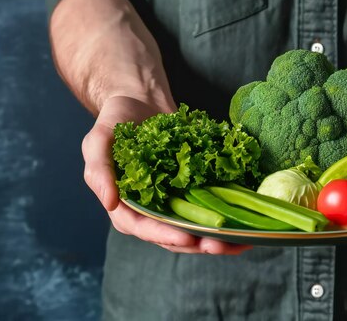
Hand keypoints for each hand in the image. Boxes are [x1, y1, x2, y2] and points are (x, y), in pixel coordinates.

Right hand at [82, 95, 251, 254]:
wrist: (141, 102)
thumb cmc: (115, 123)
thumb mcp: (98, 142)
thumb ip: (98, 171)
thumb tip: (109, 202)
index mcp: (125, 205)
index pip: (144, 228)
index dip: (165, 236)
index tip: (188, 239)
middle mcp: (151, 209)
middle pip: (175, 235)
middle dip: (199, 243)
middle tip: (222, 245)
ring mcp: (174, 201)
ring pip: (196, 227)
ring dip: (218, 237)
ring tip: (241, 241)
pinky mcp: (193, 189)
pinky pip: (210, 206)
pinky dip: (227, 215)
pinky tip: (248, 219)